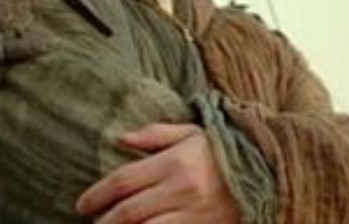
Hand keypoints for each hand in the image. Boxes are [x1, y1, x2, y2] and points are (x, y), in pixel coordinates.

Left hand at [76, 122, 240, 223]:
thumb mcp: (192, 133)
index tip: (82, 204)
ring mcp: (193, 215)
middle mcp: (182, 189)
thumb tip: (120, 138)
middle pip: (128, 211)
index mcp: (176, 161)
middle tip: (92, 223)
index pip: (124, 180)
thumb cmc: (224, 151)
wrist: (267, 174)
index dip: (98, 193)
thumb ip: (155, 134)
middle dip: (104, 221)